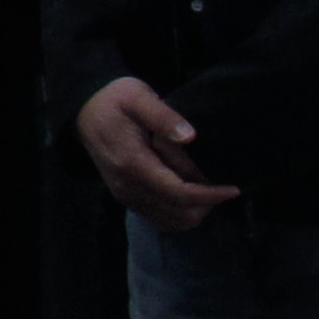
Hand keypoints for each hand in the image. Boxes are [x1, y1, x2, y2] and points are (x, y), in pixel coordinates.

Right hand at [75, 75, 236, 227]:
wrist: (85, 108)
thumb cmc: (115, 99)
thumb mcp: (139, 97)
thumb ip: (163, 116)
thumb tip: (190, 137)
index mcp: (132, 163)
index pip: (178, 193)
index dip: (210, 195)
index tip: (234, 189)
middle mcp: (127, 186)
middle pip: (177, 213)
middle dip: (206, 205)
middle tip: (223, 187)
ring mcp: (124, 194)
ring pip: (170, 221)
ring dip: (195, 212)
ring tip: (209, 190)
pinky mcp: (125, 196)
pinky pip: (158, 219)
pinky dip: (180, 214)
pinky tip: (191, 197)